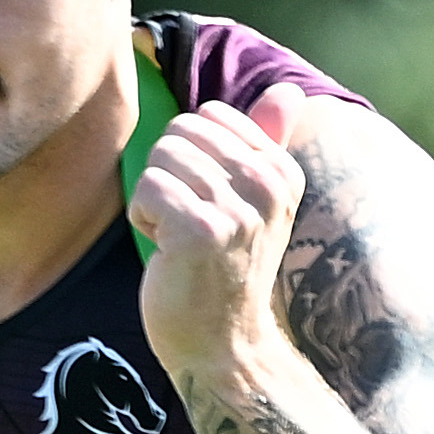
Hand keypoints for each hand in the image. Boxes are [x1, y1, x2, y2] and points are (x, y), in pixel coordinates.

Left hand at [131, 84, 321, 399]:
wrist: (224, 343)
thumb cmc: (227, 267)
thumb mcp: (253, 199)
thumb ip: (267, 140)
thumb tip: (288, 89)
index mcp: (283, 169)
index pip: (207, 116)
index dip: (192, 159)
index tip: (214, 205)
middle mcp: (269, 184)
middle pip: (179, 132)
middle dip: (169, 176)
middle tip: (193, 225)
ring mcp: (239, 208)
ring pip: (159, 158)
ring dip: (156, 200)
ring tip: (182, 239)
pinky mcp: (203, 231)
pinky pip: (146, 189)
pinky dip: (145, 222)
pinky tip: (170, 253)